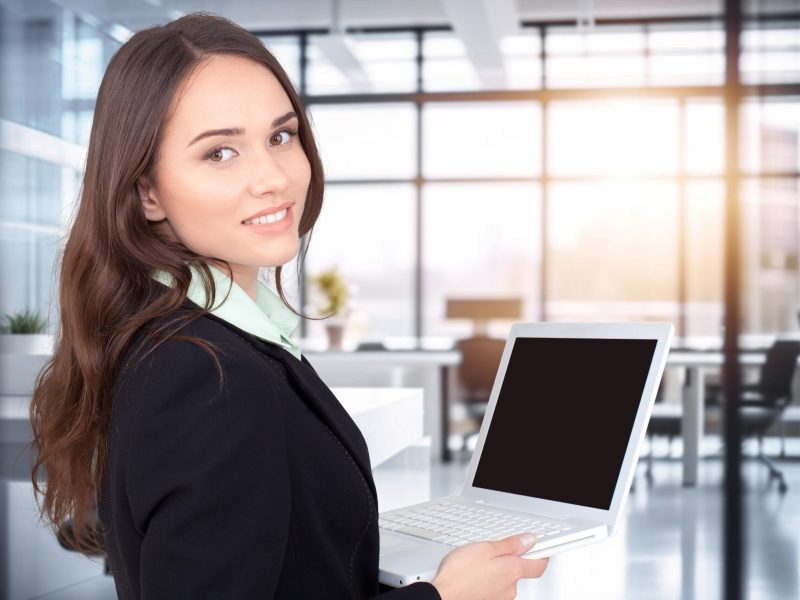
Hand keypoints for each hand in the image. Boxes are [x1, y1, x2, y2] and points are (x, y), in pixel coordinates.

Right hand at [429, 533, 548, 599]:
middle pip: (518, 572)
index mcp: (513, 570)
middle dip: (508, 561)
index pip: (539, 564)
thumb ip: (510, 544)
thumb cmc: (460, 574)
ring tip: (475, 565)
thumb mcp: (485, 548)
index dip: (541, 555)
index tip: (538, 547)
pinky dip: (486, 583)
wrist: (443, 596)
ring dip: (495, 572)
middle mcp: (511, 588)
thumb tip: (529, 540)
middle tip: (492, 551)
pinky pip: (493, 590)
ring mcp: (500, 598)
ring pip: (504, 581)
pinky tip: (472, 577)